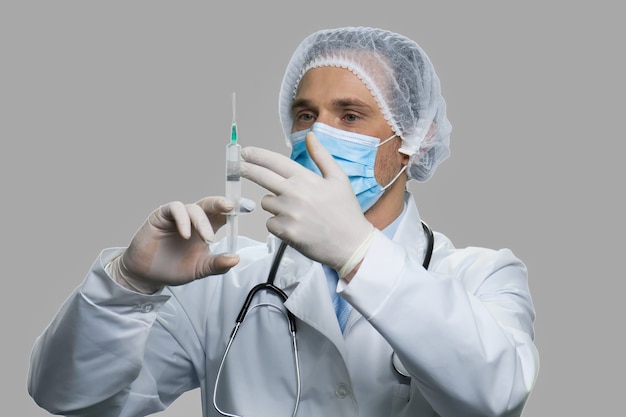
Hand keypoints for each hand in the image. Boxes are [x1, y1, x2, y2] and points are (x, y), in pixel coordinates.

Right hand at [111, 197, 244, 293]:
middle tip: (231, 207)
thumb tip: (235, 259)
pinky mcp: (162, 216)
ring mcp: (178, 216)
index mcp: (206, 229)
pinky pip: (175, 209)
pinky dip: (183, 219)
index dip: (235, 210)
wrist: (147, 274)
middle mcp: (194, 220)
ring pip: (195, 208)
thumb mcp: (200, 269)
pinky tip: (186, 233)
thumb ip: (217, 264)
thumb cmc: (174, 268)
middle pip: (211, 204)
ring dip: (202, 221)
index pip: (223, 215)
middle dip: (222, 203)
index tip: (248, 207)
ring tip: (206, 238)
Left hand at [241, 132, 374, 275]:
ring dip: (274, 205)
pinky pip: (270, 223)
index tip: (245, 152)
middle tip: (238, 167)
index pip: (275, 162)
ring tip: (296, 212)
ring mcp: (289, 213)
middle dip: (246, 169)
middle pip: (261, 177)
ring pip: (266, 203)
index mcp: (306, 178)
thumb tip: (311, 136)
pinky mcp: (286, 231)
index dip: (257, 155)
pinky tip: (296, 226)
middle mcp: (295, 193)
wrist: (352, 244)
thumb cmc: (346, 212)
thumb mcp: (339, 179)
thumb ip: (322, 156)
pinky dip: (278, 224)